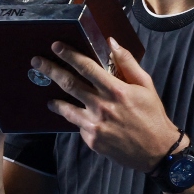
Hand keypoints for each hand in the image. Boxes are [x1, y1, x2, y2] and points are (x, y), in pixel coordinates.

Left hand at [32, 38, 179, 172]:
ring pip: (66, 107)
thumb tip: (112, 43)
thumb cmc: (152, 114)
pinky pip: (77, 123)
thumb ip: (128, 63)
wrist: (157, 149)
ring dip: (54, 98)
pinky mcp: (91, 139)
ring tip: (46, 91)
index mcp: (117, 90)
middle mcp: (103, 106)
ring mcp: (95, 124)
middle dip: (51, 70)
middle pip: (70, 84)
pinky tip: (72, 113)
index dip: (70, 55)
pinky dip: (73, 116)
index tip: (56, 46)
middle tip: (37, 62)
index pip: (87, 67)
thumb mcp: (146, 85)